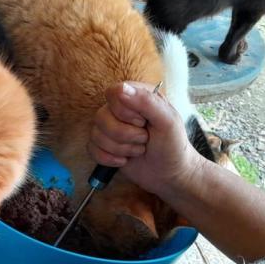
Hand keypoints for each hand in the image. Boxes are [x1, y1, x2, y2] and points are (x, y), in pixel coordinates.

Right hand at [89, 82, 203, 197]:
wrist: (169, 174)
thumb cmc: (172, 145)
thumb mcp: (168, 121)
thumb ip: (147, 102)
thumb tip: (121, 88)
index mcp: (136, 96)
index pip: (114, 93)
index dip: (125, 111)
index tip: (143, 122)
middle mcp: (119, 109)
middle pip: (101, 116)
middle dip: (125, 134)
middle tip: (144, 139)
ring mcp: (109, 128)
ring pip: (96, 135)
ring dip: (121, 148)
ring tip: (139, 150)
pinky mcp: (102, 146)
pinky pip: (92, 149)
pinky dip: (110, 159)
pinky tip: (125, 160)